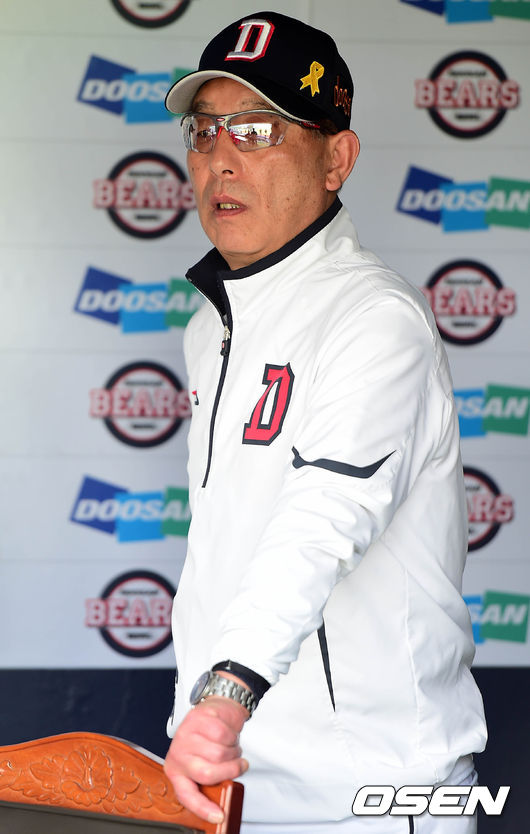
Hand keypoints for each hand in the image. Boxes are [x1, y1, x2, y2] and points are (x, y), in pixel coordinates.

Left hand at [164, 696, 248, 823]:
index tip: (219, 815)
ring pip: (220, 753)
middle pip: (208, 773)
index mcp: (176, 770)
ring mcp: (187, 734)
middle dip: (230, 771)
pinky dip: (233, 735)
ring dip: (234, 751)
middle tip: (238, 765)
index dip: (203, 808)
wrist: (214, 710)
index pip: (187, 795)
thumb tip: (222, 802)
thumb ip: (209, 780)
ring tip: (231, 745)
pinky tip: (229, 732)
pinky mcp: (199, 718)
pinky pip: (224, 734)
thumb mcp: (203, 763)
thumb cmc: (208, 741)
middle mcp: (178, 752)